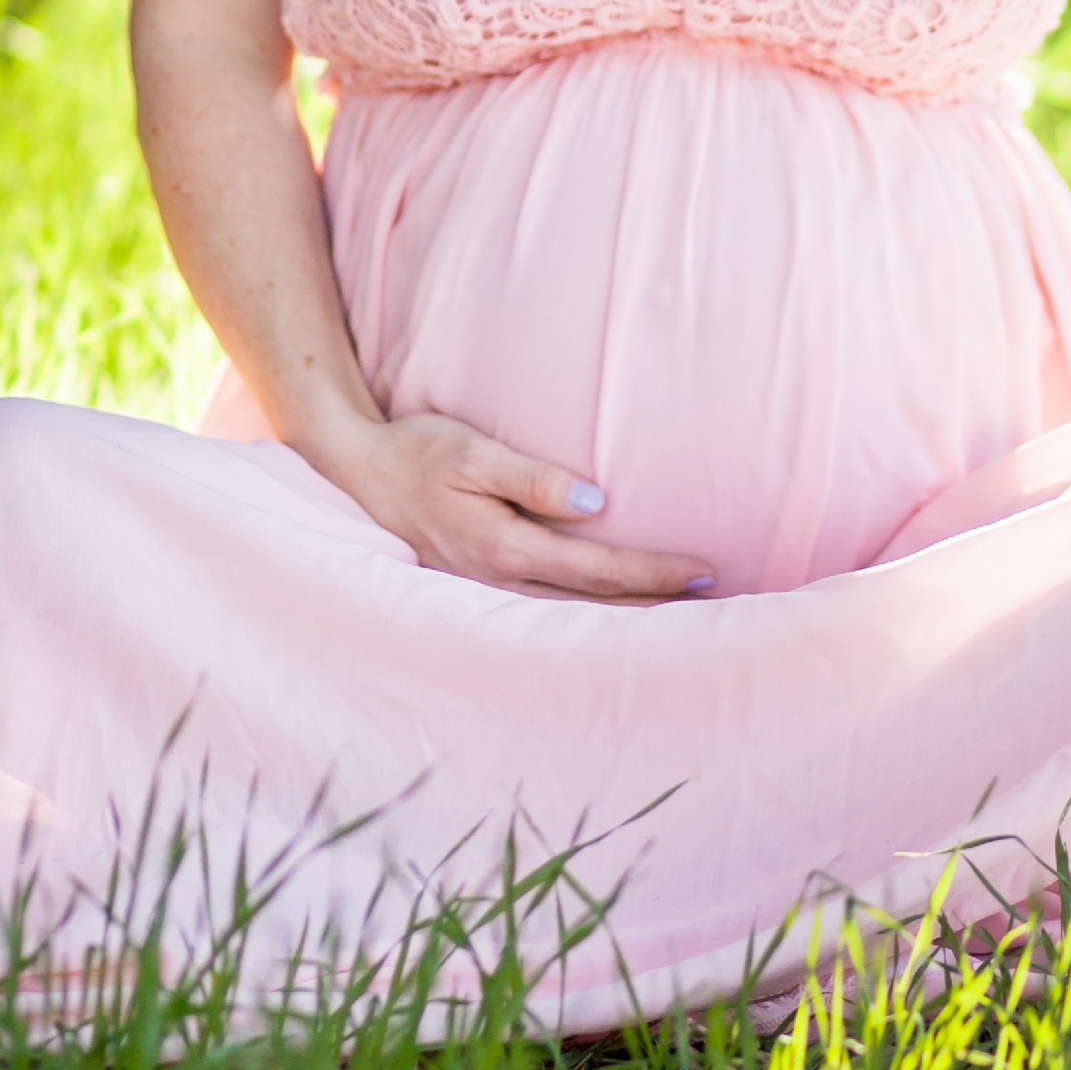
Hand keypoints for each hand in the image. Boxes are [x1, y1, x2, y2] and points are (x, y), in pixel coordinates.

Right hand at [316, 405, 714, 602]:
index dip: (652, 572)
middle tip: (714, 608)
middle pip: (593, 604)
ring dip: (625, 617)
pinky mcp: (480, 586)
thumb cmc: (416, 452)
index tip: (702, 571)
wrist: (356, 473)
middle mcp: (498, 580)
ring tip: (679, 618)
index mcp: (504, 547)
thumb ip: (532, 479)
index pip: (597, 568)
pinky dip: (587, 615)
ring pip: (571, 616)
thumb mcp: (471, 451)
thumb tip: (596, 504)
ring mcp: (486, 590)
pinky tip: (611, 614)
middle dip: (653, 606)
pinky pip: (546, 610)